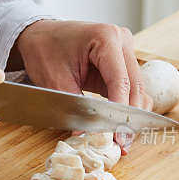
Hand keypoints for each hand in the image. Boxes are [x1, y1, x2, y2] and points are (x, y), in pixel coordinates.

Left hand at [12, 20, 151, 152]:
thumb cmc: (45, 51)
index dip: (120, 111)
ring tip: (121, 139)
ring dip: (130, 115)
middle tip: (122, 143)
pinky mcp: (122, 62)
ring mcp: (125, 51)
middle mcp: (122, 40)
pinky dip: (127, 107)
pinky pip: (131, 88)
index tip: (117, 134)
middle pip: (135, 85)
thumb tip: (85, 136)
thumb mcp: (55, 80)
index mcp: (106, 38)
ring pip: (138, 89)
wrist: (40, 36)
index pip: (121, 81)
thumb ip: (74, 106)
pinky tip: (118, 126)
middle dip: (128, 117)